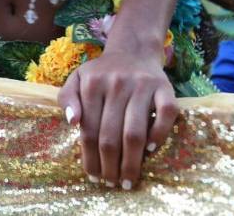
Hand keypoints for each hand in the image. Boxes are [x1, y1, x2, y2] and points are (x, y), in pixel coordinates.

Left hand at [58, 50, 177, 189]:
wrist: (133, 50)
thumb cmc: (102, 72)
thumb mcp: (77, 78)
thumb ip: (67, 98)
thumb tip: (72, 122)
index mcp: (92, 84)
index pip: (89, 129)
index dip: (90, 157)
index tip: (93, 176)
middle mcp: (117, 84)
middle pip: (111, 135)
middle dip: (110, 166)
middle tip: (112, 183)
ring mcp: (142, 86)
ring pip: (135, 132)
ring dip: (132, 161)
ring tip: (129, 179)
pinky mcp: (164, 87)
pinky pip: (165, 115)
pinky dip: (159, 134)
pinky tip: (151, 151)